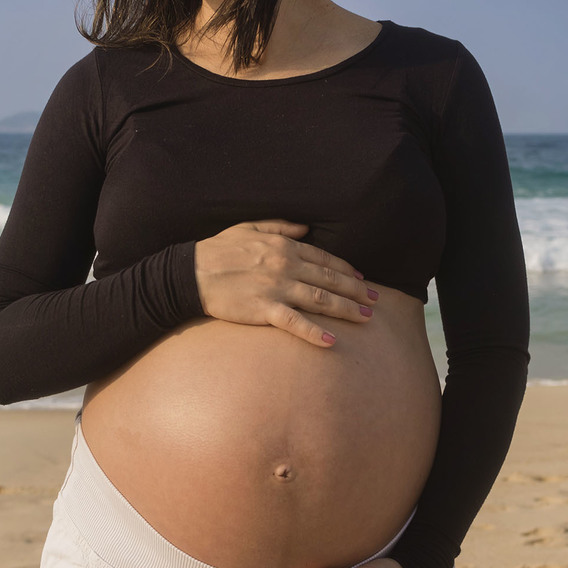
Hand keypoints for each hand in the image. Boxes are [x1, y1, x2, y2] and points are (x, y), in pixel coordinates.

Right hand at [193, 219, 379, 346]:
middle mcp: (285, 266)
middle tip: (375, 301)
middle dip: (356, 290)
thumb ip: (280, 226)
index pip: (324, 258)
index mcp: (283, 246)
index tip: (362, 278)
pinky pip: (295, 322)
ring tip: (365, 318)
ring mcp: (276, 288)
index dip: (346, 269)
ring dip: (346, 309)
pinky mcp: (264, 310)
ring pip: (320, 299)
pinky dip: (315, 332)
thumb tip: (306, 227)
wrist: (192, 272)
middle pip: (329, 279)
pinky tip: (332, 341)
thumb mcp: (249, 227)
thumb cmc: (218, 249)